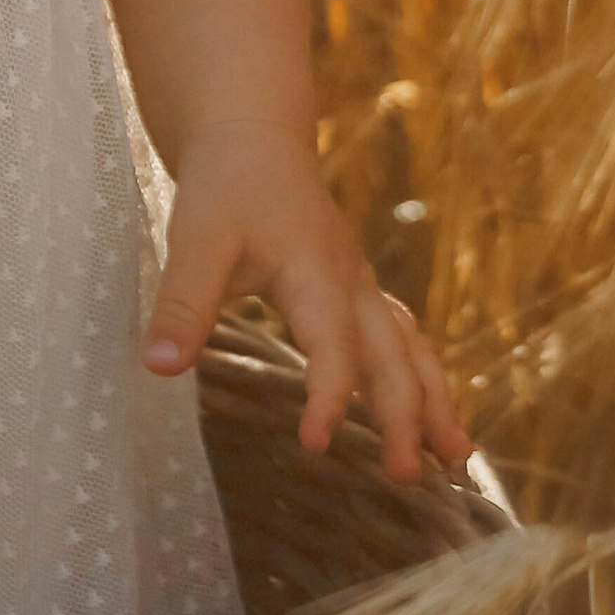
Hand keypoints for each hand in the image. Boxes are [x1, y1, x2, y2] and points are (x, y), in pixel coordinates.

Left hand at [140, 119, 471, 485]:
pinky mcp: (357, 289)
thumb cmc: (224, 188)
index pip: (333, 342)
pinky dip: (419, 376)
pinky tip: (430, 413)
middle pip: (391, 352)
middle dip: (404, 414)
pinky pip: (401, 337)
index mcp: (316, 270)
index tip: (315, 444)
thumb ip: (181, 303)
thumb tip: (159, 367)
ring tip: (455, 456)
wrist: (253, 137)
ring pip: (410, 345)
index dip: (327, 393)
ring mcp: (361, 284)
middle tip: (406, 476)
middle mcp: (351, 280)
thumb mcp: (194, 238)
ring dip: (432, 399)